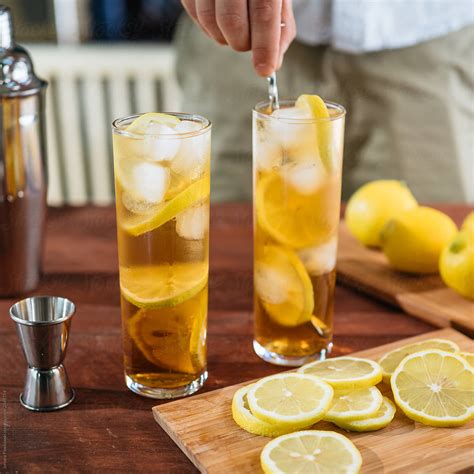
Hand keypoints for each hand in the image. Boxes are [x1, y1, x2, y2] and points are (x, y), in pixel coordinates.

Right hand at [181, 0, 295, 76]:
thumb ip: (280, 27)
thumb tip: (272, 63)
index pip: (264, 13)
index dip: (265, 46)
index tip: (265, 70)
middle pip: (233, 23)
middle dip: (242, 43)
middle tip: (249, 41)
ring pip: (210, 23)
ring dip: (224, 38)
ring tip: (235, 27)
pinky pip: (196, 16)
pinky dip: (210, 27)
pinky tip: (220, 16)